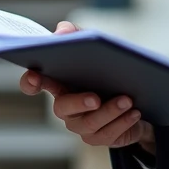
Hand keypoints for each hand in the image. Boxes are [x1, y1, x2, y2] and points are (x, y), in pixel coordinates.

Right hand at [19, 21, 156, 153]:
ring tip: (128, 100)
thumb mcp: (95, 49)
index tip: (34, 75)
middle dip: (79, 102)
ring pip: (90, 123)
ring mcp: (81, 125)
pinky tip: (135, 112)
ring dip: (110, 111)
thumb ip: (77, 35)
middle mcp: (65, 107)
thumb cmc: (108, 72)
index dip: (30, 81)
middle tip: (95, 98)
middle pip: (62, 108)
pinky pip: (108, 134)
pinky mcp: (99, 137)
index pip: (36, 83)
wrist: (138, 99)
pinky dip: (123, 122)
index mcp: (60, 84)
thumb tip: (62, 31)